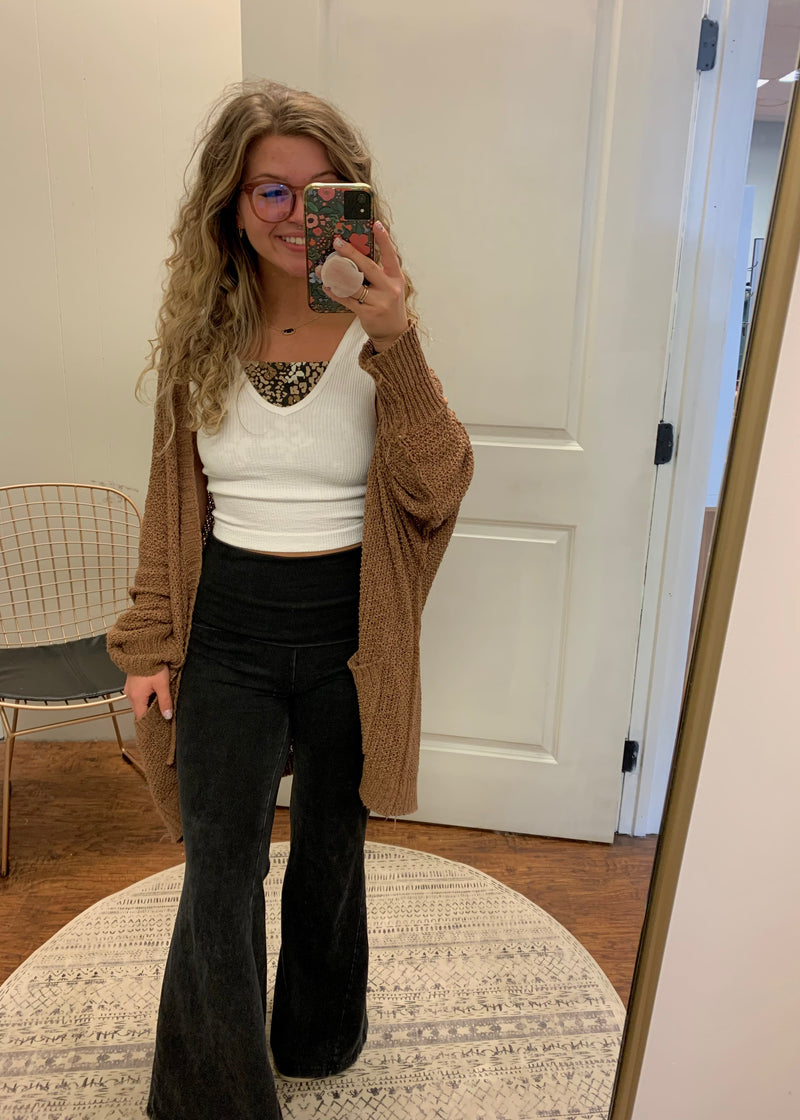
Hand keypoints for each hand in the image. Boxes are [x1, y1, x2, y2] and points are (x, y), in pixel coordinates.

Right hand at [124, 666, 171, 720]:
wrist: (144, 649)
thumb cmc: (152, 664)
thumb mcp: (162, 684)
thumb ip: (165, 701)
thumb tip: (167, 715)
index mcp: (136, 697)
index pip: (141, 717)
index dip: (149, 722)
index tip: (158, 725)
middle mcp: (130, 694)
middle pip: (139, 710)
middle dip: (150, 713)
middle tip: (162, 714)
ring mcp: (129, 688)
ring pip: (139, 702)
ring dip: (148, 704)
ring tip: (159, 702)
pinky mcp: (131, 682)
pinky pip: (137, 694)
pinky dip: (145, 696)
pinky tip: (154, 693)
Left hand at [322, 221, 408, 350]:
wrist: (394, 333)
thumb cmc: (388, 305)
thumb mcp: (390, 286)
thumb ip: (378, 272)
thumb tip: (354, 256)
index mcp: (396, 278)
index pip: (390, 255)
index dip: (384, 239)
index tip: (376, 224)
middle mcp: (389, 288)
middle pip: (368, 267)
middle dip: (351, 253)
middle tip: (338, 242)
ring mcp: (379, 302)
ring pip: (354, 284)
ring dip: (336, 275)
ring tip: (323, 268)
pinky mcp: (367, 313)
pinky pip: (347, 299)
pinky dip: (335, 292)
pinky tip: (326, 285)